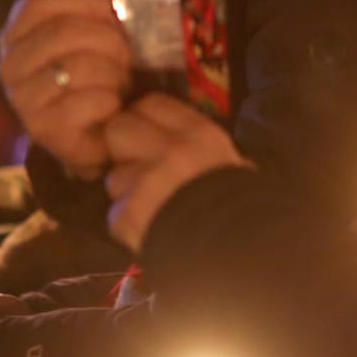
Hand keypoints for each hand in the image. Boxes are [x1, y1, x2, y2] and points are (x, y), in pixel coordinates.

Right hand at [0, 0, 129, 178]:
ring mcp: (22, 98)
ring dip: (112, 73)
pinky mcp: (42, 128)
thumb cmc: (93, 72)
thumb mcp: (92, 24)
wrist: (94, 133)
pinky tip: (111, 107)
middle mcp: (9, 63)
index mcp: (16, 31)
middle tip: (124, 53)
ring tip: (118, 81)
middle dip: (107, 40)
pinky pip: (86, 101)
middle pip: (64, 32)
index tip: (110, 9)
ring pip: (78, 67)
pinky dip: (109, 101)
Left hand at [103, 93, 249, 251]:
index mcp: (199, 134)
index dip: (142, 118)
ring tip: (151, 208)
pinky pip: (116, 214)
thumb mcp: (227, 162)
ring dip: (127, 193)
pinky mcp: (130, 216)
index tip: (146, 133)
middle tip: (138, 168)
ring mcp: (148, 184)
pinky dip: (128, 224)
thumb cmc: (242, 208)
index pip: (150, 103)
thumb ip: (192, 144)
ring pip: (114, 177)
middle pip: (118, 129)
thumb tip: (159, 131)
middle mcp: (171, 152)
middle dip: (123, 149)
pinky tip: (149, 231)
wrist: (243, 253)